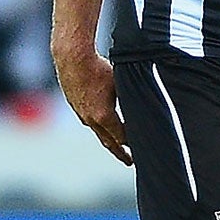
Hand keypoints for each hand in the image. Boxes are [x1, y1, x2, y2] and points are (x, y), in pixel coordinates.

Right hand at [53, 37, 130, 164]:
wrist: (71, 58)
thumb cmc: (99, 68)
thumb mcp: (120, 84)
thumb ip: (131, 97)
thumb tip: (147, 105)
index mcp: (104, 117)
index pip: (122, 137)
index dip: (133, 145)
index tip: (142, 150)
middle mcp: (91, 119)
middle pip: (108, 142)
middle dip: (120, 152)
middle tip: (130, 162)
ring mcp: (81, 114)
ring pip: (98, 131)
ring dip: (108, 138)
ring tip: (116, 143)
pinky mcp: (75, 106)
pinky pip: (89, 120)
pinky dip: (99, 126)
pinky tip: (103, 122)